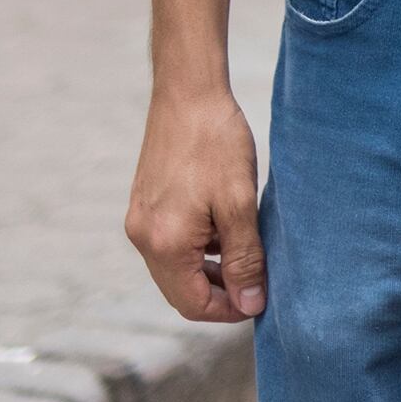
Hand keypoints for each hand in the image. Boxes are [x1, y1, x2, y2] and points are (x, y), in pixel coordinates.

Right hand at [125, 85, 266, 321]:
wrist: (188, 92)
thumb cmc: (217, 142)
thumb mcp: (239, 203)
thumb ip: (245, 258)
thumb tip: (251, 304)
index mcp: (164, 243)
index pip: (193, 304)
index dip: (230, 309)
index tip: (261, 298)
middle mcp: (142, 238)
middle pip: (180, 291)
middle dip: (220, 293)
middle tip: (258, 279)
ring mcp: (139, 220)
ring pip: (175, 269)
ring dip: (209, 271)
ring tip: (246, 251)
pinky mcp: (143, 204)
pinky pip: (169, 244)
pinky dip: (197, 249)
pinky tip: (224, 228)